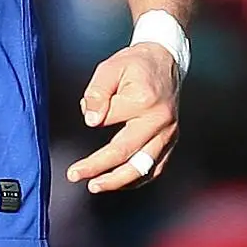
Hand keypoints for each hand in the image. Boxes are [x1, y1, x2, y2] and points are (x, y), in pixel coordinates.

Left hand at [67, 42, 180, 193]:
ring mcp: (169, 133)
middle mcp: (160, 121)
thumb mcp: (110, 68)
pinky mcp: (171, 140)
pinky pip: (155, 168)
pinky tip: (118, 182)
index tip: (87, 116)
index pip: (110, 120)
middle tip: (75, 175)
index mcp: (144, 101)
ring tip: (95, 186)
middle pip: (126, 153)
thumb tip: (91, 120)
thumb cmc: (135, 65)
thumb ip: (97, 93)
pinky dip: (136, 179)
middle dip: (98, 168)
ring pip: (143, 168)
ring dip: (117, 181)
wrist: (165, 60)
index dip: (94, 119)